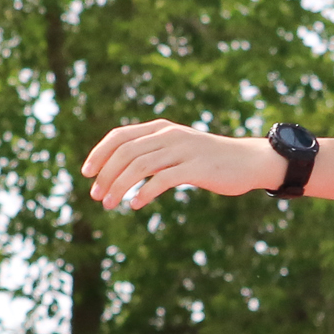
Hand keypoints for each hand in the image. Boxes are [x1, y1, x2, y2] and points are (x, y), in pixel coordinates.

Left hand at [83, 121, 282, 211]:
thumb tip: (121, 171)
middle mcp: (168, 135)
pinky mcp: (196, 168)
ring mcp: (183, 150)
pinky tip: (135, 204)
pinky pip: (163, 179)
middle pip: (125, 152)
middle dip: (105, 175)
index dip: (99, 153)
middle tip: (95, 196)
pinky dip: (144, 192)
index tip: (86, 173)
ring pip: (140, 166)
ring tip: (109, 204)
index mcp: (160, 128)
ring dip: (119, 187)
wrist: (247, 161)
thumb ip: (153, 154)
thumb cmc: (208, 160)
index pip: (120, 136)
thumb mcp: (177, 150)